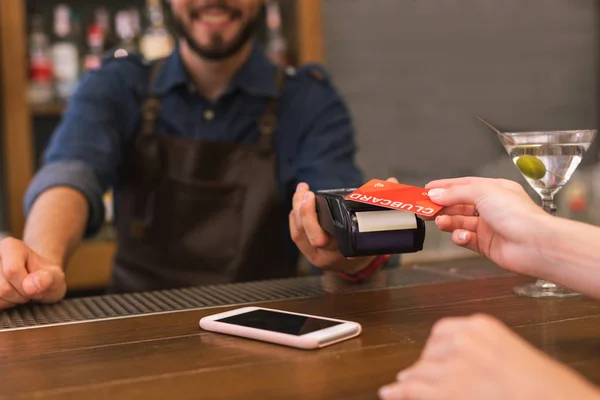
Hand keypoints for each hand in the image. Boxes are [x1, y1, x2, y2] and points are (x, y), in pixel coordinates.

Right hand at [0, 237, 65, 309]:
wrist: (37, 282)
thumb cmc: (46, 278)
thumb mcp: (56, 277)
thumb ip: (48, 279)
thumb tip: (30, 285)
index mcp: (11, 246)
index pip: (12, 271)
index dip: (26, 285)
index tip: (36, 285)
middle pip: (3, 288)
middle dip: (21, 295)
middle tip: (30, 290)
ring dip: (11, 301)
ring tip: (20, 292)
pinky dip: (3, 305)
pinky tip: (10, 297)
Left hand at [290, 182, 381, 273]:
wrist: (356, 265)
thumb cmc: (367, 245)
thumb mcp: (379, 229)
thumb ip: (385, 204)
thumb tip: (393, 183)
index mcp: (347, 252)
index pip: (328, 239)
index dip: (316, 221)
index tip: (314, 198)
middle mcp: (329, 256)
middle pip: (311, 236)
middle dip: (305, 212)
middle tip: (307, 193)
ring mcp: (315, 255)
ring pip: (300, 233)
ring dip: (298, 210)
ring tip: (302, 190)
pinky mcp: (307, 251)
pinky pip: (296, 234)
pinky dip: (295, 217)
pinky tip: (298, 202)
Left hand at [379, 314, 599, 399]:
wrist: (551, 398)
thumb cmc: (537, 382)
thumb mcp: (504, 352)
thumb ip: (476, 349)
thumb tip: (446, 357)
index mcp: (480, 326)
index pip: (441, 331)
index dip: (432, 349)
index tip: (429, 356)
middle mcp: (464, 341)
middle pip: (429, 352)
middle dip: (425, 366)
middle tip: (417, 376)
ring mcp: (455, 365)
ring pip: (421, 370)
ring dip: (413, 380)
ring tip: (404, 385)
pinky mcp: (449, 389)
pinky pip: (416, 389)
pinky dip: (400, 392)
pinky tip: (390, 393)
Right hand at [424, 177, 549, 274]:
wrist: (534, 244)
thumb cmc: (517, 214)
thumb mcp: (483, 192)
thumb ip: (456, 193)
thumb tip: (436, 194)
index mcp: (493, 189)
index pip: (463, 185)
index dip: (443, 187)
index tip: (426, 190)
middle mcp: (491, 207)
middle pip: (458, 205)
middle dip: (441, 206)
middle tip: (424, 209)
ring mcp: (488, 226)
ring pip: (459, 222)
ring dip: (448, 222)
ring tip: (441, 222)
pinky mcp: (486, 244)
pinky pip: (465, 239)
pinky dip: (460, 237)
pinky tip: (463, 236)